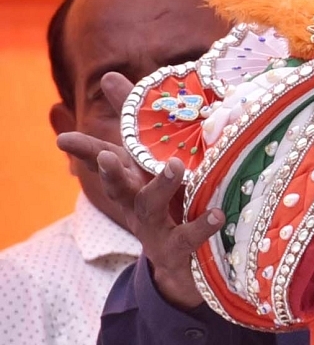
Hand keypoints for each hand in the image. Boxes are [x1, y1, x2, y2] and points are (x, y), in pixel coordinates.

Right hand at [54, 73, 219, 310]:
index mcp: (131, 182)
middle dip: (110, 171)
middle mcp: (137, 204)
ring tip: (176, 167)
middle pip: (118, 185)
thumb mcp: (152, 166)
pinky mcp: (178, 251)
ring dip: (162, 186)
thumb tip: (110, 76)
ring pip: (151, 206)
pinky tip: (218, 214)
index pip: (104, 160)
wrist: (183, 268)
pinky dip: (203, 226)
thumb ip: (136, 123)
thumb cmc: (168, 205)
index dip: (84, 150)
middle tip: (108, 158)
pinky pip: (190, 238)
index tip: (63, 140)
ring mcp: (155, 229)